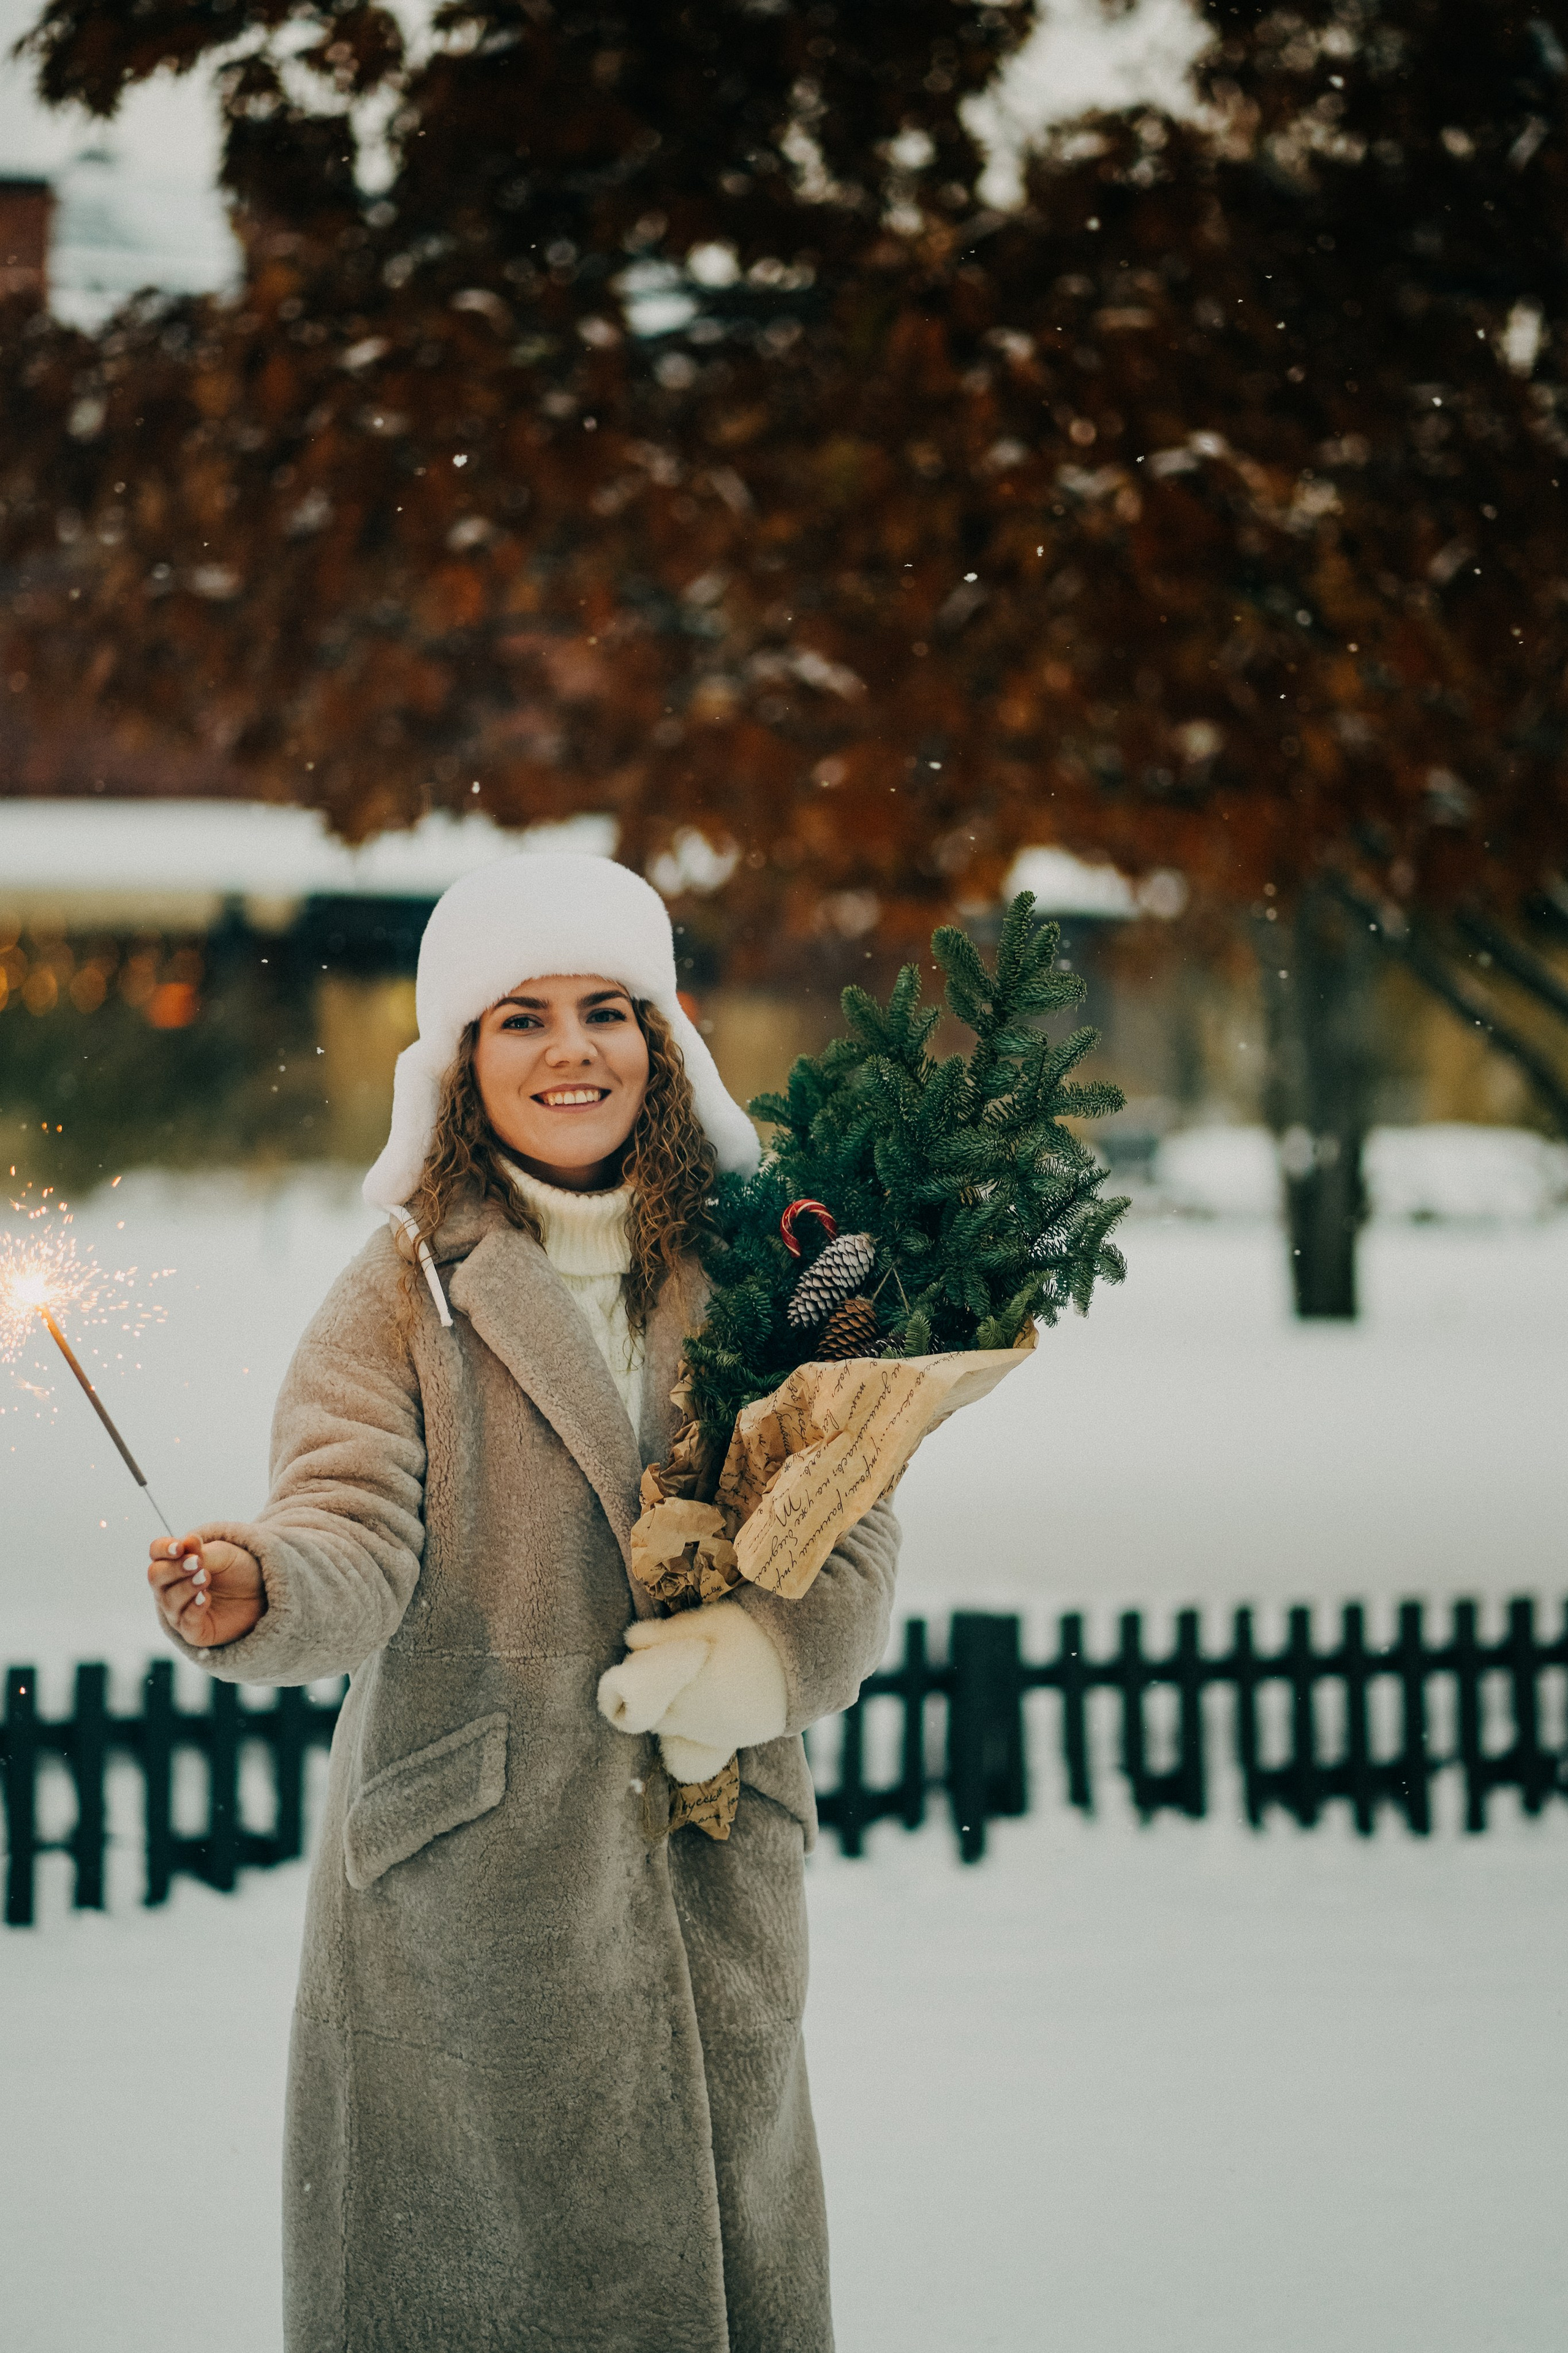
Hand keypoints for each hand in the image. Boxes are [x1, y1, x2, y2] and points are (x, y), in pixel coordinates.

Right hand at [148, 1534, 264, 1648]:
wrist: (263, 1592)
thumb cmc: (238, 1569)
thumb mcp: (225, 1555)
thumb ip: (203, 1552)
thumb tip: (187, 1541)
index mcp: (174, 1562)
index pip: (156, 1553)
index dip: (163, 1549)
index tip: (180, 1547)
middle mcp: (170, 1588)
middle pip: (156, 1577)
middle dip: (174, 1569)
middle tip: (197, 1563)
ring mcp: (179, 1611)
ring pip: (169, 1601)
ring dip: (186, 1588)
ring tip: (205, 1578)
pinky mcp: (193, 1631)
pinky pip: (186, 1623)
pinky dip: (194, 1609)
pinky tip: (205, 1599)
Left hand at [597, 1602, 787, 1784]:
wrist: (807, 1661)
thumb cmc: (755, 1634)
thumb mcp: (711, 1622)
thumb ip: (667, 1632)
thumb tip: (629, 1639)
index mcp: (688, 1691)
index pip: (642, 1694)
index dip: (638, 1674)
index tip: (643, 1656)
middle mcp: (697, 1721)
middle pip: (655, 1716)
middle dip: (652, 1695)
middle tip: (663, 1667)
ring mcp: (715, 1734)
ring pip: (676, 1728)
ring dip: (672, 1708)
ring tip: (687, 1680)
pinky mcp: (734, 1740)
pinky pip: (700, 1735)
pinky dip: (694, 1720)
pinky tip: (707, 1695)